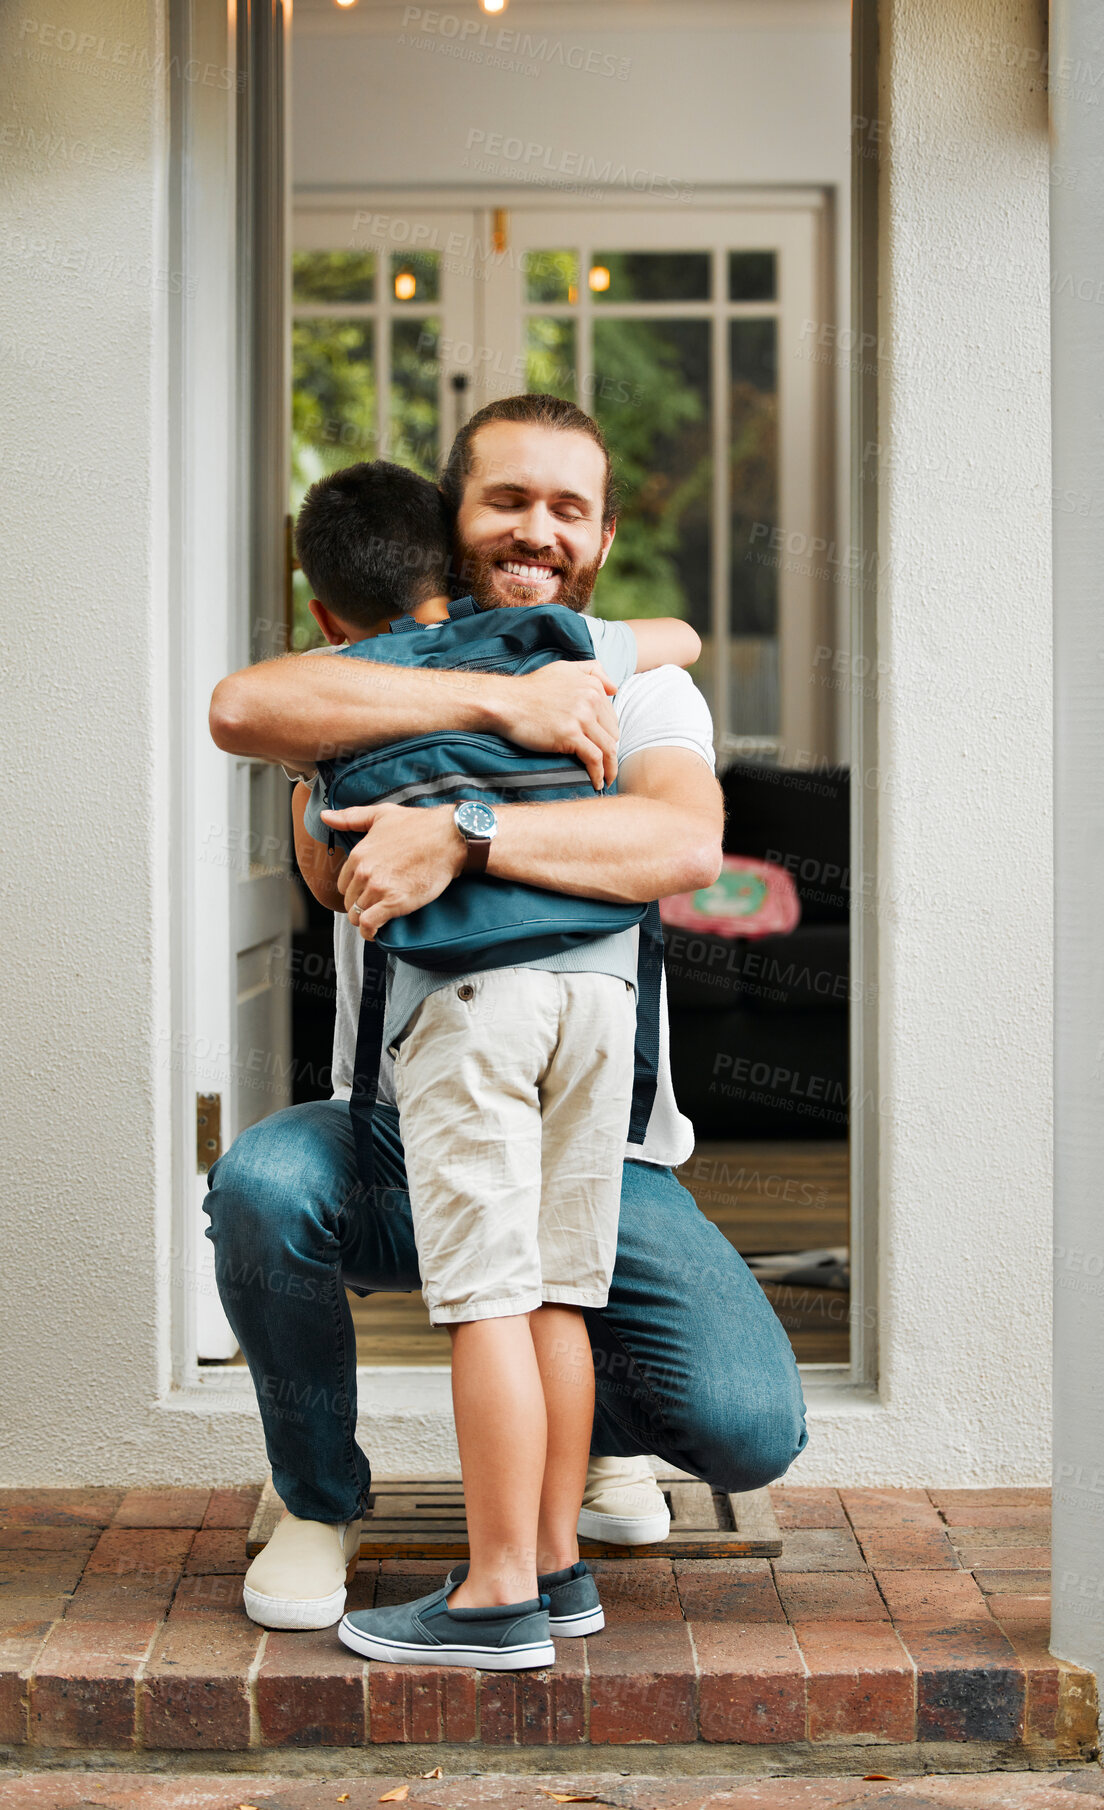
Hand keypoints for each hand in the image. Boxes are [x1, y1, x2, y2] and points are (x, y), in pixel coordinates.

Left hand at [319, 802, 465, 939]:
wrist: (448, 838)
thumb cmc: (419, 825)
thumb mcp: (381, 814)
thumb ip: (350, 818)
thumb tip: (325, 816)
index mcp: (359, 855)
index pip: (343, 884)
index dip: (354, 891)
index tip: (366, 893)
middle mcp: (364, 872)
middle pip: (349, 901)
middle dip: (360, 906)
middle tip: (376, 905)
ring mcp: (378, 888)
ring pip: (357, 915)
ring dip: (365, 920)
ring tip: (378, 918)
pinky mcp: (395, 902)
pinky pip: (370, 925)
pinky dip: (370, 932)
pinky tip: (376, 932)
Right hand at [489, 660, 619, 789]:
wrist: (506, 702)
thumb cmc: (531, 688)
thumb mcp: (565, 669)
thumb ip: (592, 672)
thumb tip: (614, 688)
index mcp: (592, 685)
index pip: (611, 717)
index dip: (607, 735)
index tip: (603, 747)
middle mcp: (590, 699)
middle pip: (612, 734)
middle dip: (610, 752)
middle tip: (605, 766)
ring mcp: (581, 717)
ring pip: (607, 748)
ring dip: (610, 768)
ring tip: (607, 779)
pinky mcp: (570, 734)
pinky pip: (594, 759)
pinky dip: (598, 774)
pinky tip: (597, 783)